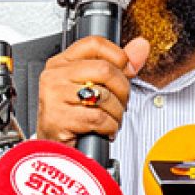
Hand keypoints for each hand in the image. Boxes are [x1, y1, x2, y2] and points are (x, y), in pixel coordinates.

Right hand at [34, 36, 149, 144]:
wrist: (53, 150)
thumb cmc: (73, 117)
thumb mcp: (95, 86)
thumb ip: (119, 65)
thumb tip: (141, 46)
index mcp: (62, 63)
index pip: (94, 44)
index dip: (118, 56)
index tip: (126, 71)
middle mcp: (55, 76)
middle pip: (104, 69)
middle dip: (122, 89)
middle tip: (120, 102)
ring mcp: (54, 96)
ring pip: (104, 95)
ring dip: (116, 112)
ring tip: (110, 118)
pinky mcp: (58, 118)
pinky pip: (98, 117)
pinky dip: (109, 126)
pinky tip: (104, 129)